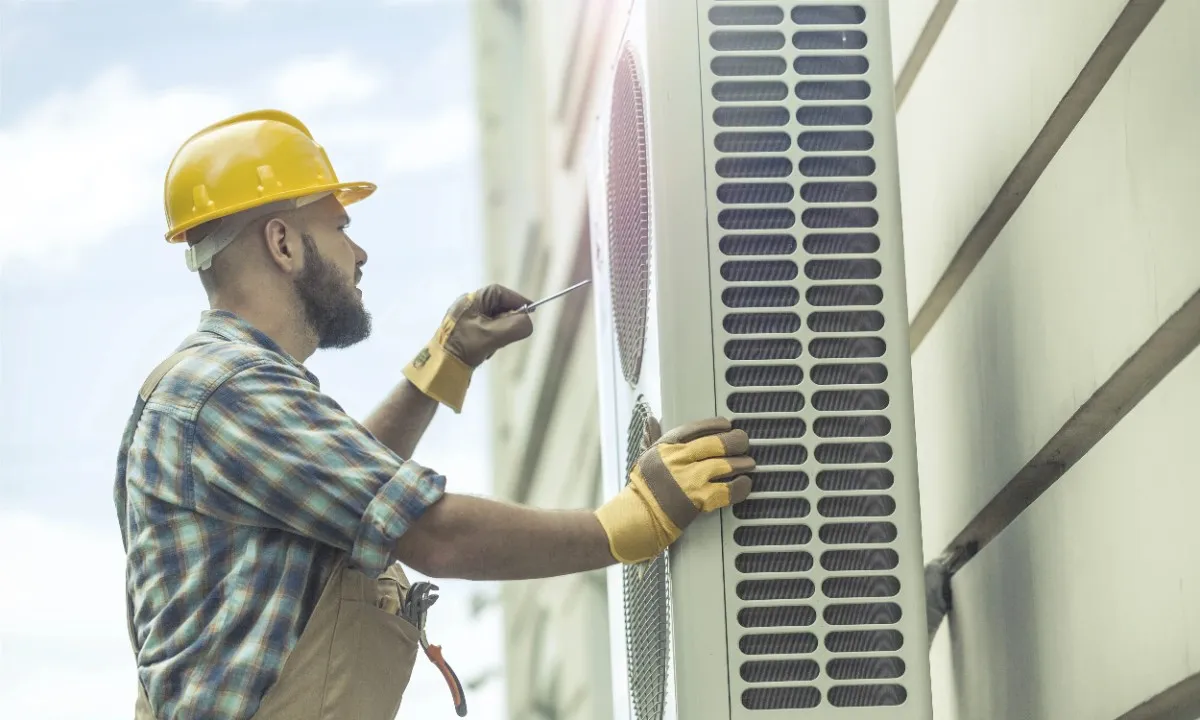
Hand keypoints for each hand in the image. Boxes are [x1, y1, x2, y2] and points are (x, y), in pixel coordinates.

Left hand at [402, 284, 533, 412]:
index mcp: (471, 300)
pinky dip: (492, 339)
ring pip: (495, 320)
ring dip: (500, 332)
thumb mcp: (492, 336)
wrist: (441, 368)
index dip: (518, 300)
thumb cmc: (464, 347)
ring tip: (493, 345)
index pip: (500, 293)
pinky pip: (487, 330)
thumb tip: (528, 322)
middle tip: (512, 333)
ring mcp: (466, 319)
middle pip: (498, 306)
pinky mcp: (466, 332)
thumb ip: (514, 326)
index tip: (532, 310)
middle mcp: (468, 306)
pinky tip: (486, 350)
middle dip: (508, 320)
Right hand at [593, 416, 754, 563]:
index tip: (727, 424)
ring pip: (725, 465)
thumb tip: (651, 418)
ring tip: (749, 463)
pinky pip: (727, 490)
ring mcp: (689, 479)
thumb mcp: (647, 457)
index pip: (697, 428)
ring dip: (742, 464)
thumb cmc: (644, 488)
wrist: (639, 517)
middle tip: (744, 442)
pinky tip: (745, 484)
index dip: (716, 425)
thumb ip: (654, 436)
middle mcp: (679, 459)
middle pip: (716, 443)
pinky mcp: (698, 500)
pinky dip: (740, 487)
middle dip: (735, 441)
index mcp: (667, 446)